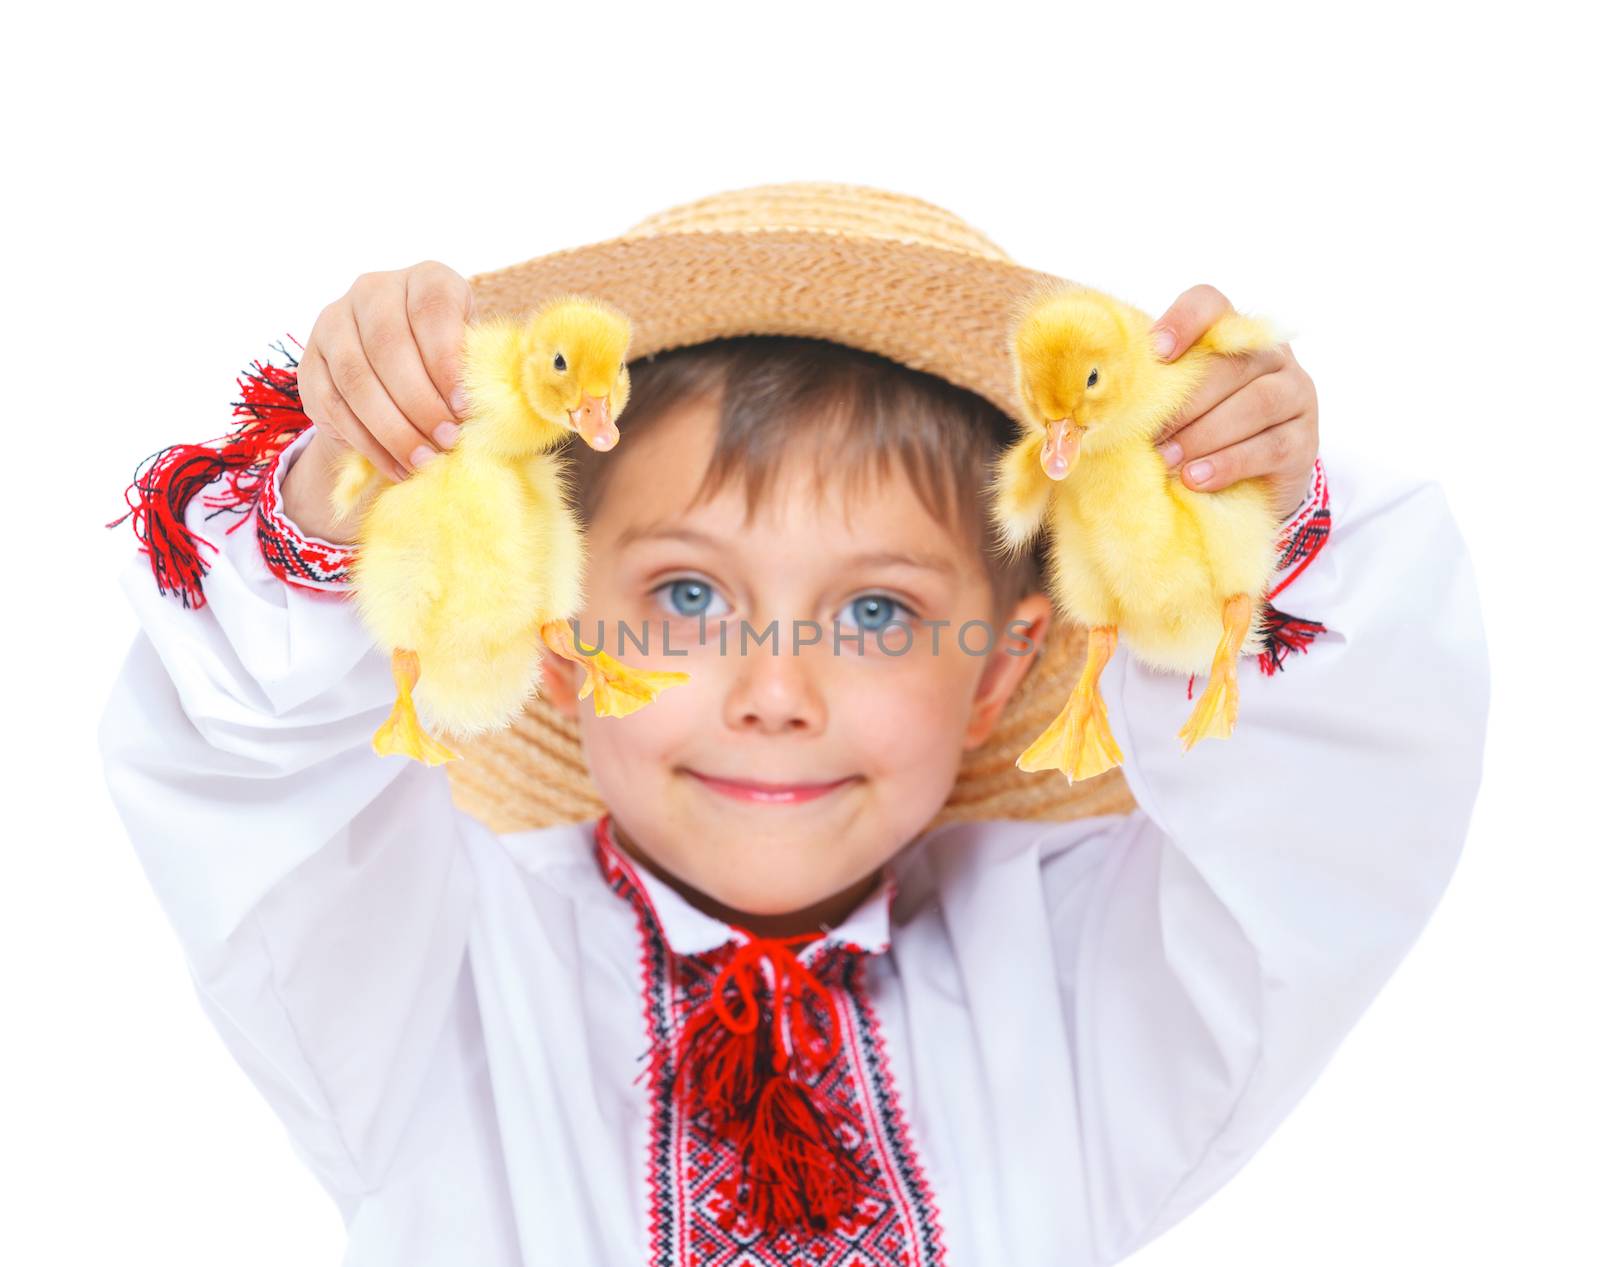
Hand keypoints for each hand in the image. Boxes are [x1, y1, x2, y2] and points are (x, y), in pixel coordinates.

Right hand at [298, 261, 474, 482]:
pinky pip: (335, 406)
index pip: (431, 309)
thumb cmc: (451, 368)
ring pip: (357, 379)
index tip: (464, 407)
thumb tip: (498, 411)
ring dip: (393, 428)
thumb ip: (480, 373)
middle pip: (389, 347)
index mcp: (426, 279)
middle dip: (421, 403)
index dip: (447, 360)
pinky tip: (397, 465)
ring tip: (423, 461)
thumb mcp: (472, 358)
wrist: (395, 377)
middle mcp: (374, 290)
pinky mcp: (311, 362)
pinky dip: (369, 443)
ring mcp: (335, 323)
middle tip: (447, 442)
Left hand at [1148, 284, 1318, 520]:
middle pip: (1231, 364)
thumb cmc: (1194, 438)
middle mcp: (1271, 357)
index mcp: (1231, 336)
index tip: (1157, 353)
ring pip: (1256, 403)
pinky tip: (1196, 478)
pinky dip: (1228, 463)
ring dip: (1204, 435)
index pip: (1211, 304)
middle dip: (1185, 403)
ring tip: (1167, 460)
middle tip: (1149, 436)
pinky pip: (1271, 446)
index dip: (1184, 320)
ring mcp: (1295, 395)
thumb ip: (1146, 394)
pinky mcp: (1305, 440)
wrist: (1247, 488)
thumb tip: (1093, 399)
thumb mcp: (1169, 411)